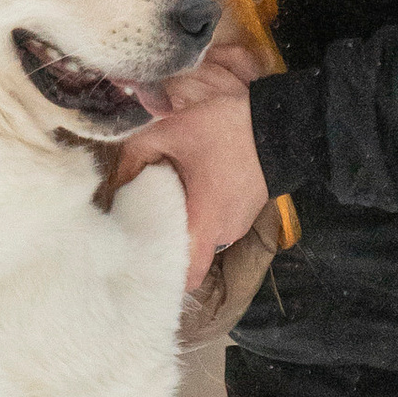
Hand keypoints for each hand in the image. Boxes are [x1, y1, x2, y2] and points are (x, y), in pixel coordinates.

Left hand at [119, 78, 270, 290]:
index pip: (187, 275)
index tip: (142, 260)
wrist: (279, 121)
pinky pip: (218, 220)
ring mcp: (240, 223)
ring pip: (204, 234)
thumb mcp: (170, 131)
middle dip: (168, 237)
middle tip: (147, 217)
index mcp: (206, 222)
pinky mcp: (248, 210)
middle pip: (190, 252)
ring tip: (172, 194)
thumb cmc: (226, 127)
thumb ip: (135, 156)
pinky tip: (195, 185)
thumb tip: (118, 182)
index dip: (163, 273)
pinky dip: (204, 209)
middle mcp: (225, 232)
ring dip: (187, 220)